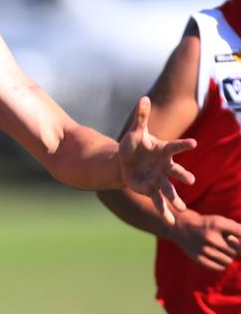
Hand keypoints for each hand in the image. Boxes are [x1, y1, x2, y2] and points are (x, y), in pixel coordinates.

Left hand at [118, 96, 195, 223]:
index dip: (183, 145)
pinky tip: (169, 222)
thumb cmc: (134, 145)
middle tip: (190, 180)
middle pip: (175, 171)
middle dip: (182, 176)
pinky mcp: (151, 190)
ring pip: (169, 190)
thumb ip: (141, 116)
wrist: (125, 162)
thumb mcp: (136, 131)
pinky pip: (158, 202)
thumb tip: (144, 98)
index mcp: (162, 151)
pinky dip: (164, 212)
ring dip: (176, 199)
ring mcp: (159, 180)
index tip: (194, 143)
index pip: (174, 147)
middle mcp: (164, 167)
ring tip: (182, 208)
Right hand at [172, 209, 240, 270]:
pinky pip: (220, 268)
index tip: (238, 240)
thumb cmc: (207, 225)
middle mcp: (210, 236)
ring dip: (228, 257)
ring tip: (220, 251)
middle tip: (226, 245)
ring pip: (228, 261)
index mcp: (217, 224)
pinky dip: (221, 264)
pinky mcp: (199, 258)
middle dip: (234, 249)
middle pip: (236, 251)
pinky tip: (216, 257)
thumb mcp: (221, 221)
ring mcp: (204, 249)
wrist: (181, 227)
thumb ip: (238, 231)